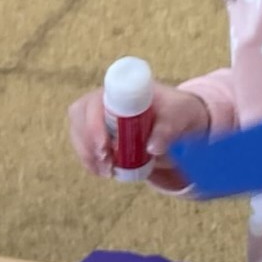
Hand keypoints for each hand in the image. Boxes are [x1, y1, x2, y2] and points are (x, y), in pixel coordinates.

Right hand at [66, 82, 209, 190]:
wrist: (182, 118)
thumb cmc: (179, 110)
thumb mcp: (179, 116)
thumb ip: (168, 129)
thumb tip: (152, 148)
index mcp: (121, 90)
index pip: (94, 102)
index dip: (93, 125)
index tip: (104, 147)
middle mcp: (105, 100)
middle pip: (80, 117)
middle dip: (87, 143)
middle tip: (107, 163)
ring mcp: (99, 116)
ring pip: (79, 133)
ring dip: (88, 155)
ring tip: (107, 171)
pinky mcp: (100, 132)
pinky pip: (85, 145)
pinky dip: (90, 161)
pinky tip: (102, 172)